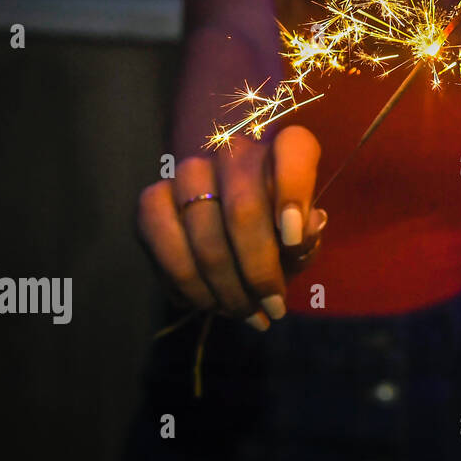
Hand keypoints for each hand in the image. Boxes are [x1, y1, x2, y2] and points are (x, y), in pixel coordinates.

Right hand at [136, 125, 327, 329]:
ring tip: (244, 312)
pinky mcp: (154, 196)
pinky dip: (186, 280)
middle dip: (258, 268)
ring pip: (202, 227)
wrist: (232, 245)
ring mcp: (191, 170)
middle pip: (243, 207)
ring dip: (224, 282)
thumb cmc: (278, 240)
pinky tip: (206, 303)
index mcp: (284, 149)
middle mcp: (236, 152)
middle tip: (273, 306)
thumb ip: (306, 238)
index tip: (293, 241)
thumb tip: (302, 232)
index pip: (294, 147)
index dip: (293, 190)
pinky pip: (163, 237)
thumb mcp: (301, 244)